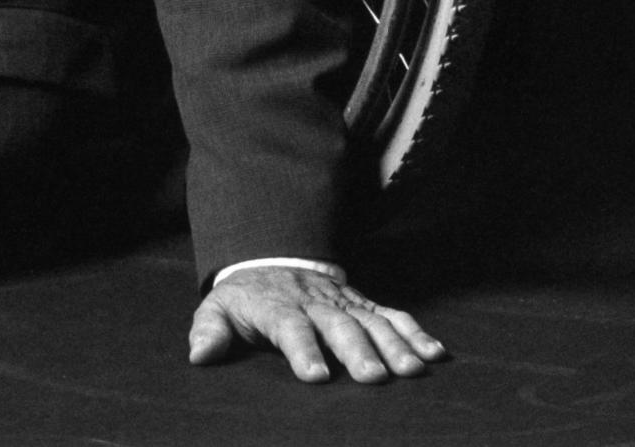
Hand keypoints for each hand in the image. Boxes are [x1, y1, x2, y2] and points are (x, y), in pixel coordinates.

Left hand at [189, 266, 446, 382]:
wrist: (272, 257)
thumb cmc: (245, 297)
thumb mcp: (218, 309)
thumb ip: (209, 330)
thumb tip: (199, 354)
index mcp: (277, 307)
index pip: (290, 327)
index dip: (303, 350)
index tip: (315, 376)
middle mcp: (314, 302)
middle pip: (337, 325)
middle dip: (356, 349)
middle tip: (373, 377)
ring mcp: (342, 301)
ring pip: (371, 320)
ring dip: (393, 343)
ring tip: (413, 369)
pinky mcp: (362, 303)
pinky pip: (391, 314)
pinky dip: (414, 331)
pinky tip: (435, 352)